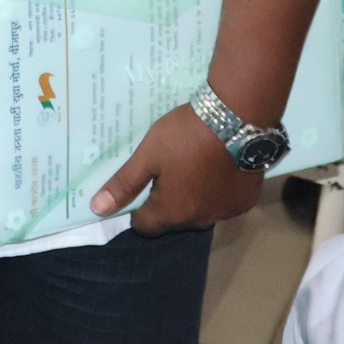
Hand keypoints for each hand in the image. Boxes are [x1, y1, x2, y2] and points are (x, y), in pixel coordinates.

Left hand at [90, 103, 265, 233]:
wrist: (237, 117)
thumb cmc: (185, 136)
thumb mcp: (148, 155)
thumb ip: (125, 184)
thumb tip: (98, 208)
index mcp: (172, 212)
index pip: (145, 226)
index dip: (136, 208)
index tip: (140, 184)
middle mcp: (200, 220)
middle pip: (173, 219)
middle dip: (165, 200)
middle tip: (166, 168)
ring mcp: (226, 212)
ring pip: (199, 211)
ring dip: (192, 196)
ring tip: (191, 165)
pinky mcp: (245, 201)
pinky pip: (222, 202)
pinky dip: (216, 191)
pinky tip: (215, 167)